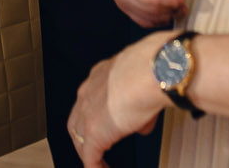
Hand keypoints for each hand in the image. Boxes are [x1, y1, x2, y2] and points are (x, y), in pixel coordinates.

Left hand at [66, 50, 165, 165]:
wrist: (150, 72)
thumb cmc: (151, 71)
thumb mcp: (143, 85)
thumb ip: (138, 105)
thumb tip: (142, 123)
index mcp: (100, 77)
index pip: (90, 99)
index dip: (94, 114)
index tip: (103, 124)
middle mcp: (88, 92)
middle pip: (77, 120)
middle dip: (83, 137)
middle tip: (94, 149)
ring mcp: (88, 113)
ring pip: (79, 138)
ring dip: (87, 152)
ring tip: (99, 164)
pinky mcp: (94, 133)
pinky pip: (89, 156)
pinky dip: (94, 166)